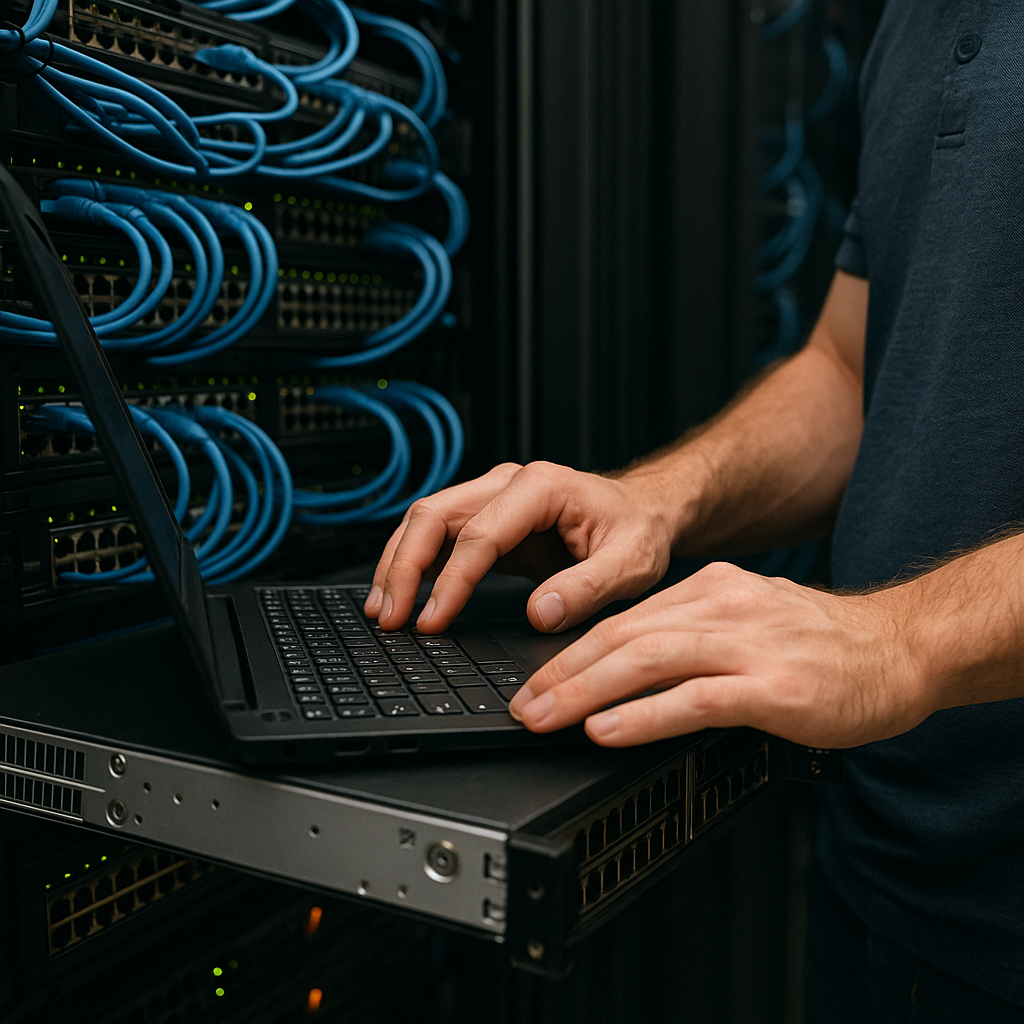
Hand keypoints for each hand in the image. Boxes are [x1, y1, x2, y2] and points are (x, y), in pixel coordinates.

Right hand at [364, 461, 677, 633]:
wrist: (643, 512)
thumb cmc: (637, 530)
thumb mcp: (632, 562)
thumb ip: (589, 587)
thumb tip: (540, 613)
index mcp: (542, 487)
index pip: (479, 534)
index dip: (451, 581)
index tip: (433, 620)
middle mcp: (508, 484)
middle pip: (434, 515)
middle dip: (403, 567)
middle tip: (389, 616)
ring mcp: (492, 498)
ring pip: (425, 520)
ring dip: (397, 563)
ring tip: (381, 609)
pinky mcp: (486, 519)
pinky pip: (437, 536)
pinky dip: (413, 563)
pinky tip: (400, 593)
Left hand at [509, 561, 929, 749]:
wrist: (902, 648)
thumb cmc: (825, 643)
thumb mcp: (749, 618)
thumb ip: (691, 635)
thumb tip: (626, 668)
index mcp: (711, 589)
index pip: (623, 619)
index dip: (570, 651)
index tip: (535, 679)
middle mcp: (722, 608)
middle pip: (622, 635)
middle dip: (563, 672)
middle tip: (523, 704)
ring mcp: (748, 645)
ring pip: (646, 660)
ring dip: (586, 691)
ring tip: (546, 717)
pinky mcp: (774, 688)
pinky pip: (694, 698)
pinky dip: (643, 715)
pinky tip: (607, 730)